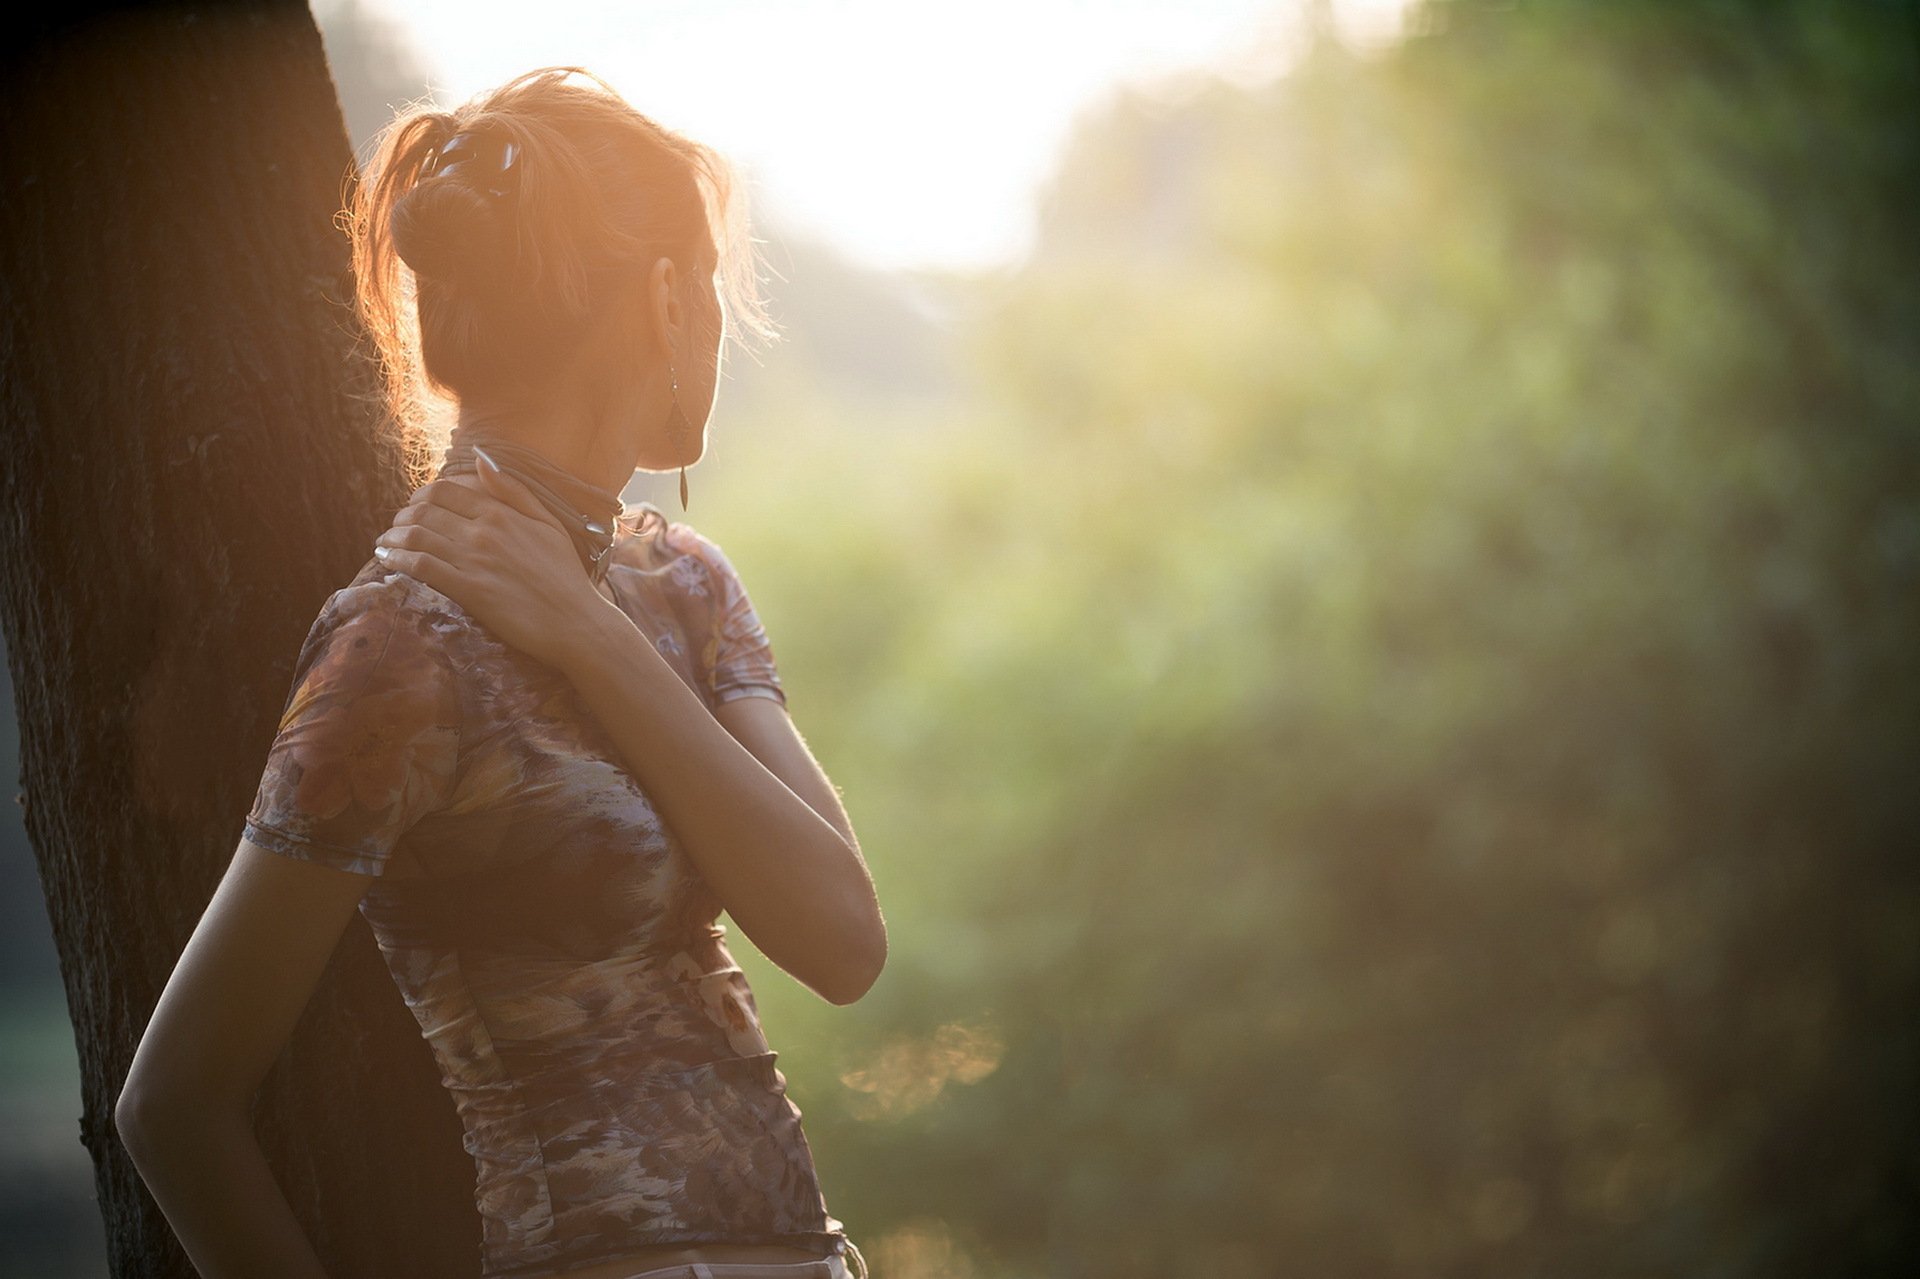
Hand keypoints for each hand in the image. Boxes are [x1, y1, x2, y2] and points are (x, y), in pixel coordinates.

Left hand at [371, 453, 617, 672]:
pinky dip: (397, 559)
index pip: (444, 490)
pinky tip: (387, 560)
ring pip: (416, 536)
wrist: (575, 621)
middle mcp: (484, 531)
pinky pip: (421, 567)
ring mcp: (474, 560)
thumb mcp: (548, 522)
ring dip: (392, 537)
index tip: (413, 506)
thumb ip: (513, 489)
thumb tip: (481, 459)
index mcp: (501, 512)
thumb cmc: (565, 574)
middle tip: (395, 526)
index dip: (419, 495)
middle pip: (423, 511)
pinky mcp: (468, 590)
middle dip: (401, 515)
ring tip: (385, 542)